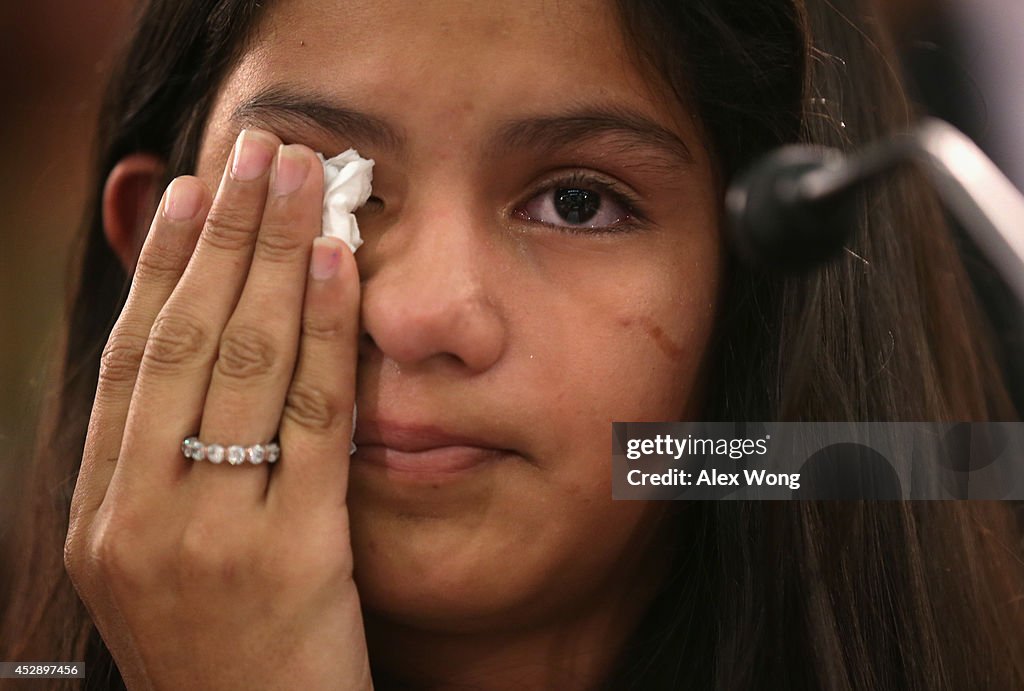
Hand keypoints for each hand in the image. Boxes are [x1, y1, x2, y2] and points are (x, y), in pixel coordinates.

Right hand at [64, 129, 371, 689]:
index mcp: (102, 515)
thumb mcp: (172, 557)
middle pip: (183, 341)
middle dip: (223, 236)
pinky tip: (338, 265)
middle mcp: (138, 519)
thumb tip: (204, 349)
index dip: (160, 266)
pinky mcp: (288, 555)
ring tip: (299, 180)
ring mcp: (208, 538)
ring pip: (240, 364)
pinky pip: (309, 419)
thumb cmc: (226, 649)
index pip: (131, 359)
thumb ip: (174, 465)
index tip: (190, 191)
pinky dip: (323, 331)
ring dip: (272, 258)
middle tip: (256, 153)